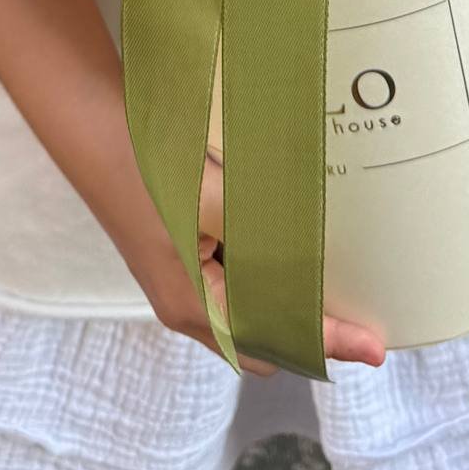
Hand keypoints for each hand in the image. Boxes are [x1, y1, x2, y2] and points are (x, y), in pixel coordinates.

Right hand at [137, 152, 387, 372]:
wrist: (91, 124)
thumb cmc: (147, 167)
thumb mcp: (215, 203)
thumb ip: (268, 240)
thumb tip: (326, 271)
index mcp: (194, 307)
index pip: (277, 343)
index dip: (328, 343)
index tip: (377, 345)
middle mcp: (188, 305)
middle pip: (265, 337)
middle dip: (313, 328)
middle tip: (364, 307)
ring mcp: (182, 279)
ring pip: (251, 305)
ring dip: (291, 295)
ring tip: (341, 275)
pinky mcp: (182, 251)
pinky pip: (236, 274)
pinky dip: (269, 266)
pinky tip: (293, 235)